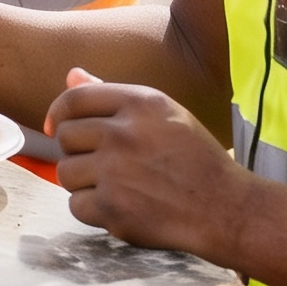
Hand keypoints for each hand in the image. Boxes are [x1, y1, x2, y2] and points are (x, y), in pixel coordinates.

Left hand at [48, 68, 241, 255]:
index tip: (57, 128)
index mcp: (140, 102)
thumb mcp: (164, 115)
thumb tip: (71, 74)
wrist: (230, 210)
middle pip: (64, 138)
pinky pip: (75, 205)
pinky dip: (93, 210)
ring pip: (64, 173)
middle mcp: (124, 133)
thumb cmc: (195, 160)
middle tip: (108, 165)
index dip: (58, 114)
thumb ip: (112, 95)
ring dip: (84, 183)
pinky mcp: (113, 208)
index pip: (73, 99)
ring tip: (119, 186)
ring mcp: (116, 171)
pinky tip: (123, 206)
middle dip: (78, 152)